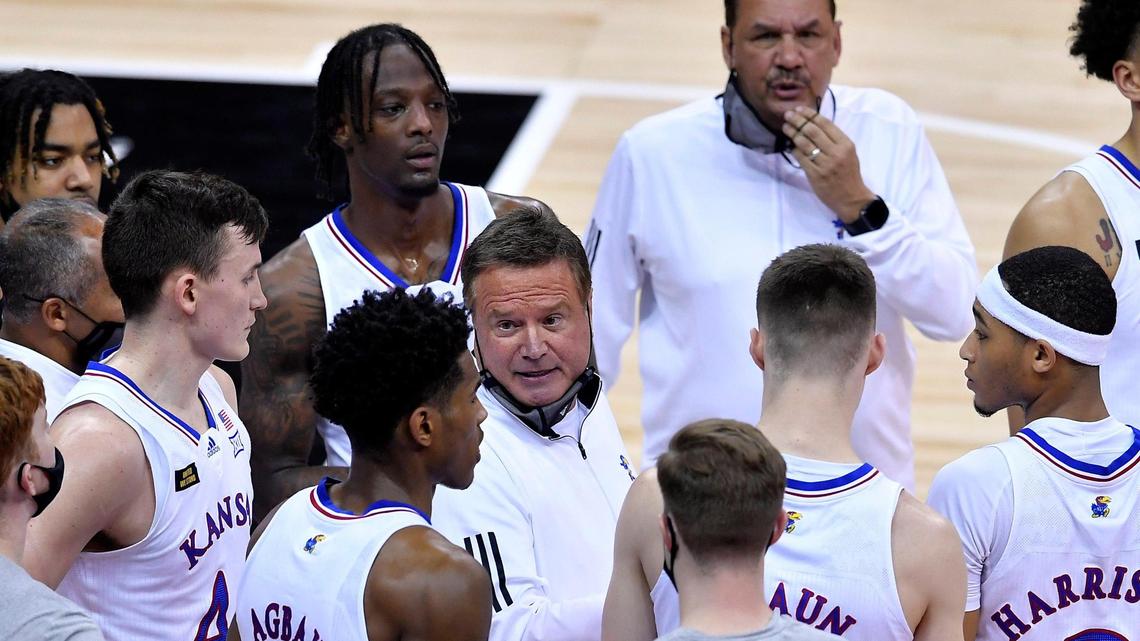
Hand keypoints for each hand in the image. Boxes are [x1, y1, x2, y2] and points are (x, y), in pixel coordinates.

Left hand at [782, 106, 875, 222]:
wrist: (851, 198)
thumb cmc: (849, 174)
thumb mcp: (848, 153)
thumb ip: (834, 140)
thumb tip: (813, 125)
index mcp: (846, 144)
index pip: (826, 124)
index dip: (811, 115)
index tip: (800, 109)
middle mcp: (836, 152)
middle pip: (813, 131)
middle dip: (798, 121)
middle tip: (788, 115)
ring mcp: (825, 164)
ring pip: (805, 144)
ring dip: (793, 133)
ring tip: (786, 127)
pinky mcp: (815, 175)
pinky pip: (801, 158)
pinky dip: (794, 149)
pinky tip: (790, 145)